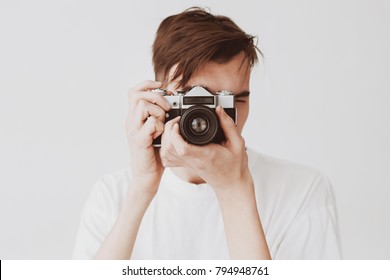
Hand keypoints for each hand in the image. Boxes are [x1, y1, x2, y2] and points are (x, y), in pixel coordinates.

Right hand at [125, 80, 170, 196]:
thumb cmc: (154, 155)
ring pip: (143, 106)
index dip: (147, 84)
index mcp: (134, 118)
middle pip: (138, 95)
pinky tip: (161, 135)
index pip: (134, 91)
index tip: (160, 86)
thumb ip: (159, 118)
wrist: (147, 176)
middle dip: (157, 97)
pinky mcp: (140, 141)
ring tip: (162, 123)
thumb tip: (171, 104)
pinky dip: (159, 126)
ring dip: (158, 111)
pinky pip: (150, 124)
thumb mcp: (157, 132)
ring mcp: (134, 131)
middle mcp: (131, 122)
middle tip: (166, 108)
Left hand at [159, 106, 252, 192]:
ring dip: (165, 139)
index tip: (179, 122)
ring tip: (174, 128)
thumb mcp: (238, 143)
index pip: (183, 148)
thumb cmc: (235, 165)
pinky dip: (166, 149)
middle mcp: (194, 160)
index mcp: (205, 155)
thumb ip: (228, 125)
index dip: (175, 134)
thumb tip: (219, 110)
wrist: (231, 183)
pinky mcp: (186, 165)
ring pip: (166, 154)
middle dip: (168, 132)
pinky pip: (169, 160)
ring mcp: (188, 164)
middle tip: (176, 121)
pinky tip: (172, 140)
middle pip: (170, 149)